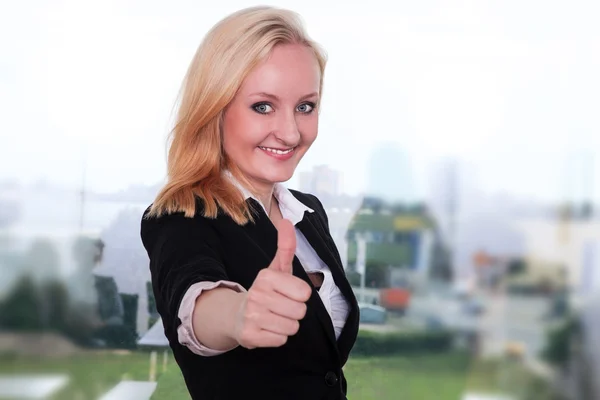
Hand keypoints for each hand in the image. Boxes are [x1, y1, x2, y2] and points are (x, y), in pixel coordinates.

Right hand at [233, 219, 311, 348]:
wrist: (236, 315)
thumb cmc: (265, 290)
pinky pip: (281, 340)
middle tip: (280, 307)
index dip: (300, 295)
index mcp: (266, 276)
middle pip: (300, 311)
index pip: (305, 292)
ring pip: (292, 327)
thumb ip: (286, 246)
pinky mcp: (249, 336)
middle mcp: (257, 294)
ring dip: (287, 325)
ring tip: (274, 318)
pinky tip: (267, 329)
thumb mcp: (277, 268)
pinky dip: (277, 337)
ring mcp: (252, 316)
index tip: (287, 293)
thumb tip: (288, 221)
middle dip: (294, 312)